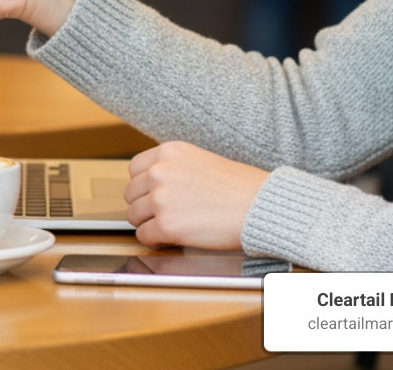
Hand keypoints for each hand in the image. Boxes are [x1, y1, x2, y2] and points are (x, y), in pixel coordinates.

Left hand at [123, 141, 270, 249]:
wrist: (261, 206)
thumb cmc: (240, 187)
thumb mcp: (200, 160)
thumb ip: (173, 168)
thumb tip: (153, 185)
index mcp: (168, 152)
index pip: (135, 169)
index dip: (144, 186)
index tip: (152, 195)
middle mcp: (159, 171)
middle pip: (131, 193)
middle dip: (145, 206)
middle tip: (164, 214)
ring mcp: (160, 198)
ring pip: (134, 215)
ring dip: (149, 223)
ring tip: (171, 226)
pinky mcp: (166, 224)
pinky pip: (144, 236)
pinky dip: (154, 240)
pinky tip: (171, 239)